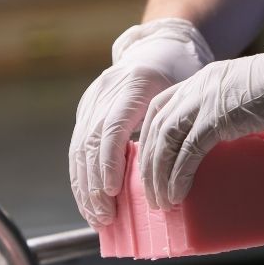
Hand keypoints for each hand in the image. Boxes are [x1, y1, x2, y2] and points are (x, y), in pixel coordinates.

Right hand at [69, 18, 213, 226]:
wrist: (161, 47)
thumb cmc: (182, 76)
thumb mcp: (185, 95)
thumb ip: (176, 127)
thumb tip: (175, 176)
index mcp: (133, 85)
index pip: (112, 129)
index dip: (110, 163)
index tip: (113, 192)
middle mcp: (105, 90)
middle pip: (90, 143)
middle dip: (94, 185)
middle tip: (105, 217)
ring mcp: (91, 100)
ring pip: (78, 149)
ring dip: (84, 187)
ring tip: (96, 217)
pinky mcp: (86, 110)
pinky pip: (77, 148)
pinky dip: (81, 178)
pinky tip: (89, 201)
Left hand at [138, 28, 263, 209]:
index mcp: (203, 83)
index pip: (160, 110)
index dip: (149, 141)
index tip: (152, 168)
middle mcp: (197, 88)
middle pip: (155, 128)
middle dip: (148, 165)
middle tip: (153, 194)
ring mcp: (205, 100)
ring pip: (165, 141)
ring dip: (158, 175)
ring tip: (162, 202)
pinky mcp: (218, 117)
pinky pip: (188, 150)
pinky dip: (179, 175)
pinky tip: (176, 194)